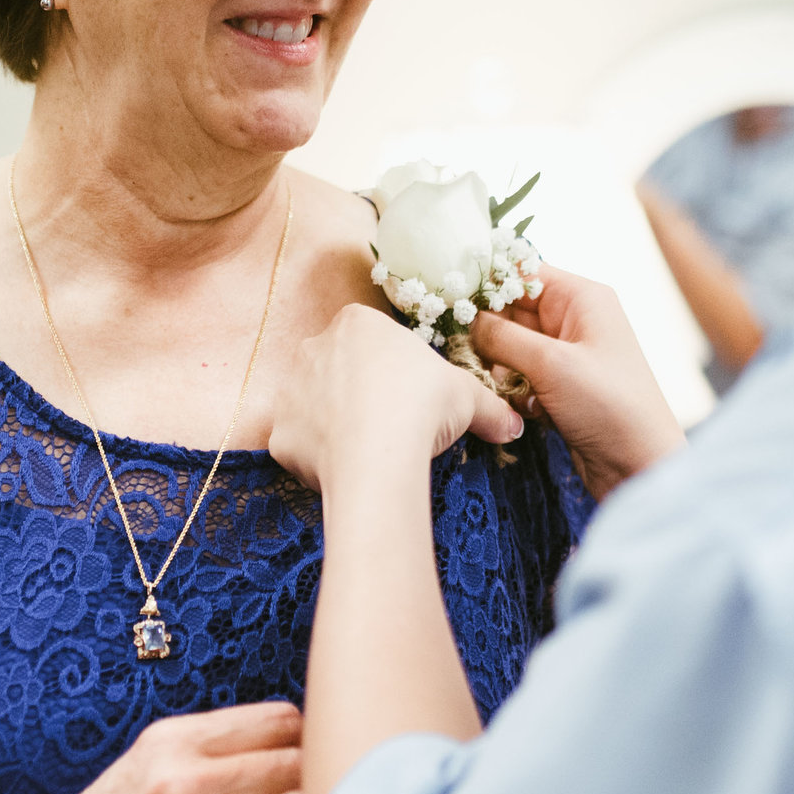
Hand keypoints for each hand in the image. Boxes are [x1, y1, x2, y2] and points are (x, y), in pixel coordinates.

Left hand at [267, 303, 521, 494]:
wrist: (377, 458)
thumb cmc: (421, 408)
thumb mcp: (467, 398)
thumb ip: (489, 406)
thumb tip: (514, 424)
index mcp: (356, 323)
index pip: (372, 339)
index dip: (394, 368)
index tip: (410, 394)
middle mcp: (314, 347)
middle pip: (338, 368)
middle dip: (360, 393)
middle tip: (391, 423)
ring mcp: (290, 391)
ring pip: (314, 405)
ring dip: (336, 424)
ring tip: (369, 450)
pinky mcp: (278, 435)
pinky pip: (299, 445)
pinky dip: (319, 459)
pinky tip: (346, 471)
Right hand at [466, 265, 683, 499]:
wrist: (640, 465)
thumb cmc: (609, 405)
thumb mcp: (550, 364)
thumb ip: (501, 336)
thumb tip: (465, 318)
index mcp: (581, 298)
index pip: (522, 272)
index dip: (485, 281)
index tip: (447, 296)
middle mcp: (574, 319)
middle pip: (510, 310)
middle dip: (486, 332)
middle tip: (462, 350)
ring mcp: (566, 354)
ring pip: (510, 346)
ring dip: (498, 366)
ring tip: (501, 387)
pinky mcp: (559, 385)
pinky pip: (519, 374)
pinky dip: (512, 388)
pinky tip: (524, 408)